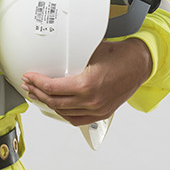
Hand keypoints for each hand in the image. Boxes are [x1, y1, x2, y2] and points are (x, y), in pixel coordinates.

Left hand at [21, 39, 152, 125]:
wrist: (140, 64)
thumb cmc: (119, 55)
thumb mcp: (91, 51)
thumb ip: (72, 58)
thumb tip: (54, 56)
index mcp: (86, 85)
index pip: (52, 88)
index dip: (36, 83)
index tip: (29, 77)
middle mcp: (91, 101)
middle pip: (54, 102)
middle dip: (38, 94)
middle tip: (29, 86)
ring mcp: (97, 110)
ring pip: (64, 112)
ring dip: (49, 104)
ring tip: (40, 96)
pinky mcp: (102, 113)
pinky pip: (76, 119)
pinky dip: (64, 113)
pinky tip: (57, 106)